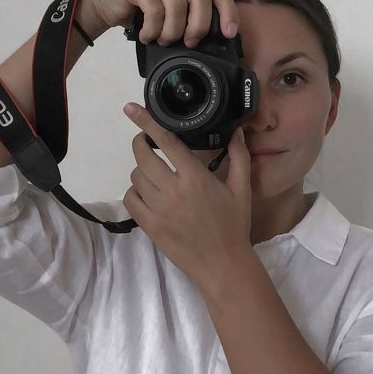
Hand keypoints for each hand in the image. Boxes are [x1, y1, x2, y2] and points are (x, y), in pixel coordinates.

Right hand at [85, 0, 239, 47]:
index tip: (229, 34)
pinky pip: (154, 7)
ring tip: (161, 40)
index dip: (228, 12)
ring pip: (177, 4)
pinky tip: (146, 35)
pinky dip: (152, 28)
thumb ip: (187, 22)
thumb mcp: (169, 20)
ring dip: (171, 30)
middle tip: (188, 42)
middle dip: (198, 25)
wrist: (103, 5)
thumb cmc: (139, 15)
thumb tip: (209, 44)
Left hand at [121, 102, 252, 294]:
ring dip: (141, 169)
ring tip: (155, 172)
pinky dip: (134, 191)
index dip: (147, 122)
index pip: (166, 141)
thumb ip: (239, 157)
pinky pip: (130, 199)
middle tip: (148, 143)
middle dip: (141, 143)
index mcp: (195, 177)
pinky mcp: (149, 226)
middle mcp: (173, 190)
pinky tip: (147, 193)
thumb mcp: (242, 189)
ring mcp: (158, 209)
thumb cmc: (234, 225)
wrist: (222, 264)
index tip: (131, 109)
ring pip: (136, 177)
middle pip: (143, 156)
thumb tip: (236, 131)